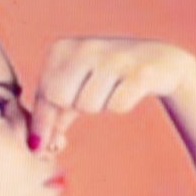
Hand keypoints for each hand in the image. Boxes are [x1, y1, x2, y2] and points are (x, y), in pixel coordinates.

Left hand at [30, 37, 195, 150]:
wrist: (158, 62)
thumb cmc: (107, 80)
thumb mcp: (75, 90)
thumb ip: (54, 114)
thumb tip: (36, 146)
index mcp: (62, 49)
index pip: (43, 93)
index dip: (42, 123)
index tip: (38, 147)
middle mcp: (85, 47)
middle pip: (59, 98)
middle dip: (71, 110)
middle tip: (88, 104)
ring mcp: (113, 57)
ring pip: (88, 104)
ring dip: (100, 106)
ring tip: (111, 90)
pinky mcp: (139, 71)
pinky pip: (117, 106)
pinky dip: (121, 105)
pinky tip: (128, 90)